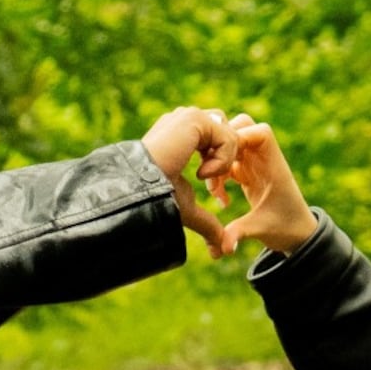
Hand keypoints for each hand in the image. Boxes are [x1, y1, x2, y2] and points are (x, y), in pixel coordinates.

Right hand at [141, 107, 241, 251]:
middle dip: (229, 164)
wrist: (140, 191)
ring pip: (230, 135)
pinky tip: (202, 175)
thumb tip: (221, 252)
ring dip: (225, 163)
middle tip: (215, 190)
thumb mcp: (189, 210)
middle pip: (228, 134)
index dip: (225, 169)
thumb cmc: (157, 201)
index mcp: (183, 137)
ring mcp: (188, 117)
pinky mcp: (193, 119)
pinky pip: (228, 136)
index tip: (216, 196)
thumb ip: (208, 224)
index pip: (220, 140)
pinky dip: (223, 161)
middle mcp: (185, 122)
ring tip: (207, 182)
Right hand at [214, 116, 318, 257]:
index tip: (222, 161)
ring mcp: (255, 165)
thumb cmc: (286, 229)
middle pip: (242, 127)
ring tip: (214, 191)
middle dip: (222, 144)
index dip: (239, 137)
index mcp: (273, 165)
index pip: (261, 133)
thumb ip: (239, 233)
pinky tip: (220, 198)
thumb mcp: (261, 230)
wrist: (297, 236)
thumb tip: (222, 248)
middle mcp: (264, 160)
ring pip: (231, 143)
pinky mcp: (248, 174)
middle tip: (211, 171)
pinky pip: (228, 161)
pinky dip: (219, 175)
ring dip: (217, 161)